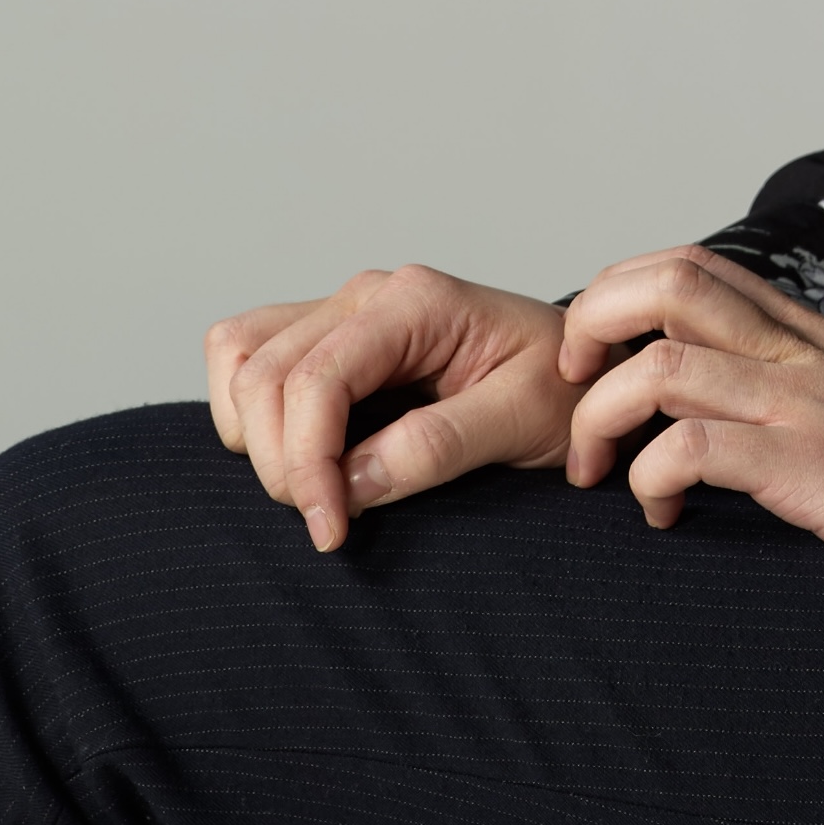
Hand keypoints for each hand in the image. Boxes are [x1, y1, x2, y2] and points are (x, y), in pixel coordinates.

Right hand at [206, 267, 572, 551]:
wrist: (582, 369)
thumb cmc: (561, 386)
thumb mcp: (525, 419)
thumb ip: (440, 445)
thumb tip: (353, 482)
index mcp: (417, 301)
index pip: (318, 378)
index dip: (306, 461)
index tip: (331, 530)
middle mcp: (368, 294)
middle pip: (264, 374)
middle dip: (281, 461)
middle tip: (330, 522)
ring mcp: (343, 310)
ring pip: (241, 358)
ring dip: (255, 434)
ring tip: (313, 490)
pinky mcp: (329, 337)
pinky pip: (248, 355)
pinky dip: (249, 409)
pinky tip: (298, 453)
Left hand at [560, 246, 823, 590]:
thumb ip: (792, 380)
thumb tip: (716, 401)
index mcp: (801, 331)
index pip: (689, 266)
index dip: (619, 294)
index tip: (596, 359)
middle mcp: (792, 351)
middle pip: (664, 284)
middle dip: (590, 326)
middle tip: (572, 392)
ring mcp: (799, 403)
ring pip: (661, 366)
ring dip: (600, 419)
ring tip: (599, 473)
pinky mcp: (809, 464)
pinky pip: (695, 448)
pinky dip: (652, 479)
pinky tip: (665, 514)